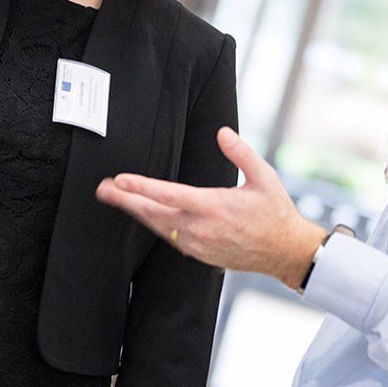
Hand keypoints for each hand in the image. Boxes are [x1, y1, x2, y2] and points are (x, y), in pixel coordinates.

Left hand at [96, 126, 326, 288]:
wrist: (285, 252)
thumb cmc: (276, 212)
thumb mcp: (264, 177)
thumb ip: (241, 152)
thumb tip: (222, 132)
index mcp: (213, 207)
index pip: (168, 194)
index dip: (142, 187)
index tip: (120, 179)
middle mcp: (200, 228)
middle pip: (153, 213)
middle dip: (125, 200)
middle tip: (102, 190)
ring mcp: (198, 244)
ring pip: (158, 226)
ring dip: (136, 212)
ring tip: (116, 199)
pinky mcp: (199, 254)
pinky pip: (169, 237)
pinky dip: (153, 225)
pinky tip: (144, 215)